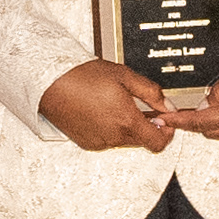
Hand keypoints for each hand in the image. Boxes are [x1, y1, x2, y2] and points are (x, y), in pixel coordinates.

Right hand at [38, 59, 173, 151]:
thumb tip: (167, 105)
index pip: (158, 143)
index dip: (167, 134)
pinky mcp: (87, 143)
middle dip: (147, 126)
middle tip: (142, 108)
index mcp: (126, 120)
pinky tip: (102, 111)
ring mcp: (99, 141)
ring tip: (117, 105)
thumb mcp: (124, 76)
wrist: (51, 82)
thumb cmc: (83, 76)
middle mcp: (113, 136)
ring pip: (124, 141)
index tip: (165, 122)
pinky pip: (107, 140)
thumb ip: (151, 92)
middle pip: (142, 141)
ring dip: (127, 127)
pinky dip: (111, 130)